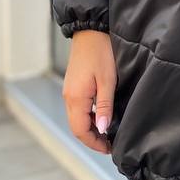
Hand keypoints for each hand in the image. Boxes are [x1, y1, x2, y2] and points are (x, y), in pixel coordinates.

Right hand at [62, 30, 116, 154]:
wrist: (91, 30)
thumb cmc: (101, 52)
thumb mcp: (108, 81)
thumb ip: (104, 106)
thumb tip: (103, 129)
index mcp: (76, 98)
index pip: (80, 131)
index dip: (94, 143)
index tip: (109, 148)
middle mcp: (69, 97)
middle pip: (77, 127)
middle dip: (92, 139)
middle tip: (110, 145)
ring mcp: (69, 91)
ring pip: (77, 119)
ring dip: (90, 129)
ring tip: (108, 133)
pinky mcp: (73, 85)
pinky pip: (78, 109)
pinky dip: (88, 118)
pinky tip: (101, 117)